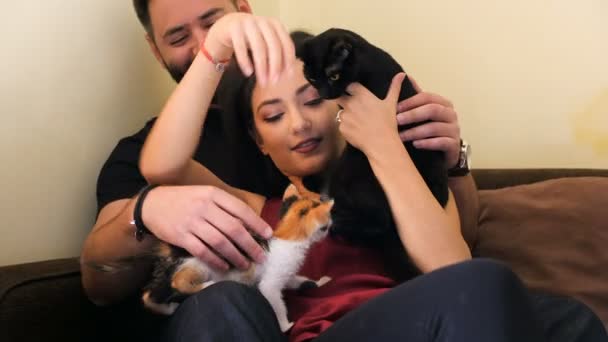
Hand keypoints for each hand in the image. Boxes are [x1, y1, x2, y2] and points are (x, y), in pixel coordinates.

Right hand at [141, 185, 272, 270]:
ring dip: (235, 256)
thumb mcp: (205, 194)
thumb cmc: (184, 200)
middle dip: (250, 244)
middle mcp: (204, 207)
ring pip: (220, 242)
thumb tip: (249, 223)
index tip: (268, 234)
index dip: (257, 223)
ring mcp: (192, 222)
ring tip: (245, 264)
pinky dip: (216, 260)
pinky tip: (224, 266)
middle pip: (233, 229)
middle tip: (260, 256)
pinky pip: (203, 251)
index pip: (240, 209)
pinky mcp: (181, 236)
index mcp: (213, 195)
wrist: (151, 204)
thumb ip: (224, 206)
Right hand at [204, 13, 294, 85]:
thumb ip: (276, 55)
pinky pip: (241, 47)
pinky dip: (245, 61)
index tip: (288, 76)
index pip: (286, 43)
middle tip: (274, 82)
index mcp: (276, 24)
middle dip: (275, 66)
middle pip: (274, 46)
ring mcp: (248, 23)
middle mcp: (263, 22)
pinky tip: (248, 72)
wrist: (228, 26)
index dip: (288, 60)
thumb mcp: (266, 43)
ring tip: (262, 81)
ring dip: (262, 67)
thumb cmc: (252, 38)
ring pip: (259, 47)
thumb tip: (287, 74)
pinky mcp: (234, 28)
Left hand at [336, 73, 405, 156]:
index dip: (351, 89)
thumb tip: (401, 74)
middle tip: (353, 108)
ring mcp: (345, 115)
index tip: (353, 93)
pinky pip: (341, 125)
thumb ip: (394, 87)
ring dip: (346, 115)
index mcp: (362, 95)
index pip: (349, 85)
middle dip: (344, 100)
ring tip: (357, 122)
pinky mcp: (341, 127)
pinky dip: (346, 127)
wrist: (381, 143)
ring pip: (340, 112)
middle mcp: (350, 103)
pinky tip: (356, 130)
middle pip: (340, 97)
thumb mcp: (391, 103)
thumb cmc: (387, 123)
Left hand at [396, 76, 460, 167]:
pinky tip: (415, 145)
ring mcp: (454, 130)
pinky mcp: (454, 145)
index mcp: (443, 103)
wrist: (445, 153)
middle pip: (432, 109)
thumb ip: (417, 97)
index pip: (427, 97)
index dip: (410, 101)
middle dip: (412, 114)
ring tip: (401, 137)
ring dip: (415, 132)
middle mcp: (451, 114)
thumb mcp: (425, 112)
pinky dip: (427, 143)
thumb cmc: (432, 130)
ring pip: (435, 127)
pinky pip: (441, 142)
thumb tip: (406, 76)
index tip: (394, 108)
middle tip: (396, 121)